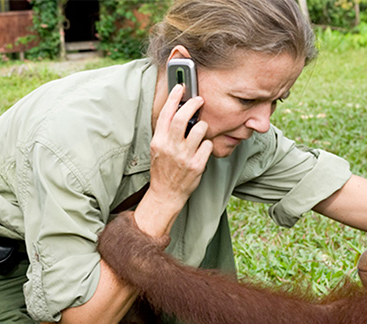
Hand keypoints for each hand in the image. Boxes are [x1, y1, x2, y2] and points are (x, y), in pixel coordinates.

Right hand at [134, 84, 211, 236]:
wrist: (166, 194)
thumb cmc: (163, 169)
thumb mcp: (158, 149)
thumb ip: (166, 132)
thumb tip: (178, 111)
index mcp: (159, 141)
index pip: (165, 114)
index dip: (173, 97)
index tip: (180, 87)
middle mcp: (170, 147)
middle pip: (182, 117)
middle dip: (193, 104)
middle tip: (199, 100)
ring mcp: (184, 156)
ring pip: (199, 129)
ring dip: (203, 126)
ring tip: (201, 129)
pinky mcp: (197, 165)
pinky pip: (208, 145)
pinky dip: (207, 144)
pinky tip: (203, 148)